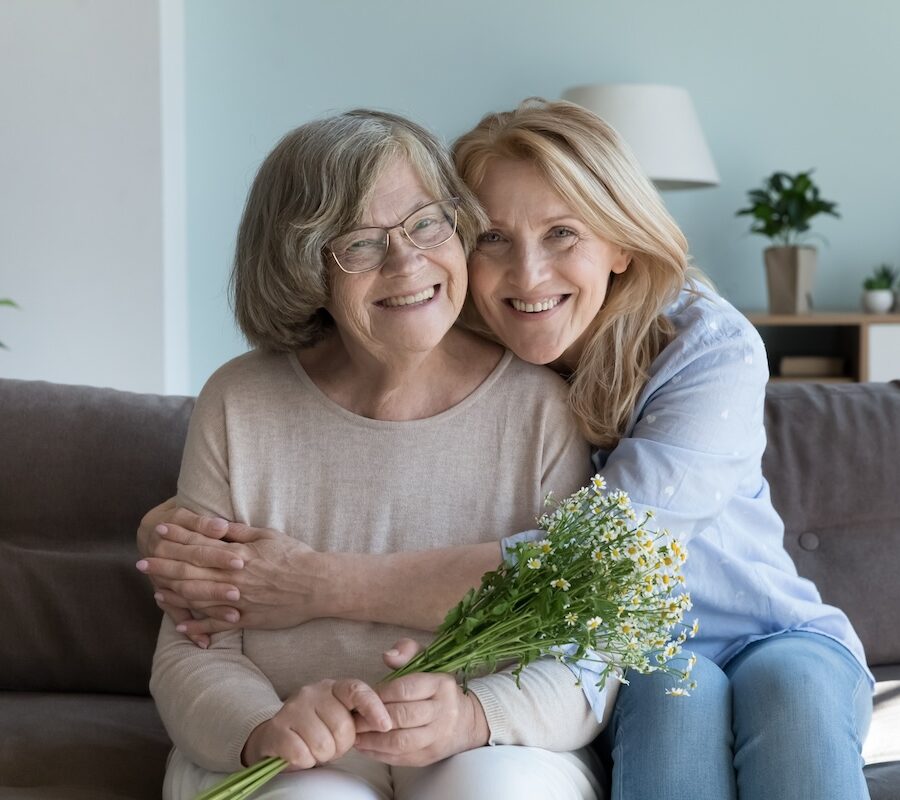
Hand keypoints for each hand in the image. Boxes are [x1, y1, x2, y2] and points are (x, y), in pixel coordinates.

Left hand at [136, 504, 328, 640]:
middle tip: (143, 564)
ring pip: (198, 599)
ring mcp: (238, 601)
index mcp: (237, 555)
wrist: (317, 585)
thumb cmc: (295, 556)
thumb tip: (216, 525)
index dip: (177, 537)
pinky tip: (181, 626)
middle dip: (164, 566)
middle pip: (191, 571)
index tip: (159, 533)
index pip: (199, 544)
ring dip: (174, 595)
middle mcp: (232, 578)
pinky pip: (217, 625)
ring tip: (156, 591)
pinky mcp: (247, 619)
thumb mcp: (267, 536)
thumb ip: (239, 532)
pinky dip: (198, 627)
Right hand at [242, 679, 391, 770]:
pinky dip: (305, 761)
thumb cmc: (316, 727)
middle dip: (341, 745)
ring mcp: (292, 709)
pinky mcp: (276, 729)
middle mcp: (312, 693)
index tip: (385, 725)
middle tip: (331, 744)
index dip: (374, 707)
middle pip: (343, 727)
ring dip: (323, 755)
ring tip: (315, 748)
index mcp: (333, 687)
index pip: (357, 690)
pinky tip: (301, 753)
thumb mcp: (338, 715)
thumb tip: (384, 725)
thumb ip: (358, 715)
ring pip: (323, 744)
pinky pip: (302, 754)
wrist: (276, 735)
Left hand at [354, 639, 489, 765]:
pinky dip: (379, 754)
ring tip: (355, 736)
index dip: (380, 694)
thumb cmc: (438, 688)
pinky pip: (401, 757)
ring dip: (373, 740)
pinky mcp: (430, 756)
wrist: (466, 720)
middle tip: (352, 719)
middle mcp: (442, 711)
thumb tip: (387, 656)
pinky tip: (365, 748)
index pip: (404, 689)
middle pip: (401, 716)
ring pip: (400, 741)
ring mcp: (437, 736)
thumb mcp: (428, 662)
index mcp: (440, 684)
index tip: (364, 697)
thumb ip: (407, 651)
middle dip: (372, 719)